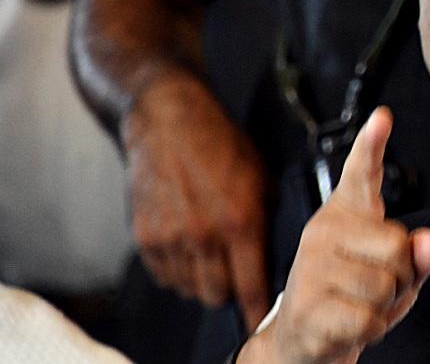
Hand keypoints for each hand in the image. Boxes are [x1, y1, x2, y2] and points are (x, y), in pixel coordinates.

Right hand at [123, 73, 270, 327]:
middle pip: (218, 296)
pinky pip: (164, 276)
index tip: (263, 323)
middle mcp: (204, 235)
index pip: (252, 286)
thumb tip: (273, 255)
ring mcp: (170, 238)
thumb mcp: (262, 178)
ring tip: (210, 255)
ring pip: (190, 289)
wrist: (168, 119)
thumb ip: (267, 220)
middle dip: (230, 291)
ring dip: (203, 281)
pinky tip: (186, 246)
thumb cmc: (219, 143)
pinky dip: (177, 271)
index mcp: (240, 221)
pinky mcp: (143, 236)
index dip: (258, 310)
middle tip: (236, 274)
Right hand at [243, 107, 429, 363]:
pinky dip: (371, 329)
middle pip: (398, 247)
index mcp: (346, 215)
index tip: (382, 118)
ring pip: (386, 286)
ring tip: (359, 307)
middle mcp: (323, 232)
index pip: (361, 174)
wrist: (302, 343)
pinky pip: (369, 317)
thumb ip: (418, 254)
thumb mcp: (395, 274)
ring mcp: (311, 268)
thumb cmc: (350, 299)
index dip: (372, 145)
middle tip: (376, 289)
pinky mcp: (308, 306)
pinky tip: (348, 325)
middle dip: (402, 278)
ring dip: (385, 307)